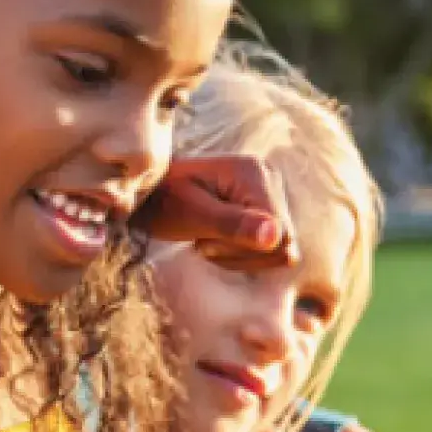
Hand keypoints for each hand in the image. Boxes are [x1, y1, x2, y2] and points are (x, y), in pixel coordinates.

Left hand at [143, 155, 297, 264]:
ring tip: (206, 239)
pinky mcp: (263, 211)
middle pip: (282, 243)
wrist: (149, 196)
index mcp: (255, 174)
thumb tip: (275, 236)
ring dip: (238, 256)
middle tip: (201, 242)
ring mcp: (268, 195)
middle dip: (238, 253)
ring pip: (278, 250)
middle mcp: (269, 180)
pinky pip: (270, 250)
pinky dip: (241, 256)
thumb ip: (233, 224)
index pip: (279, 232)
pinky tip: (216, 242)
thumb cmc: (162, 201)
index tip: (204, 241)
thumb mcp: (192, 214)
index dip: (243, 249)